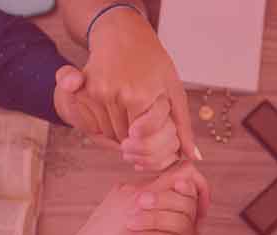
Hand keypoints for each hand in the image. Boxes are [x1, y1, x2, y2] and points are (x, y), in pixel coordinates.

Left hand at [38, 163, 210, 234]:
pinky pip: (142, 206)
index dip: (200, 194)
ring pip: (159, 198)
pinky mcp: (111, 204)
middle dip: (184, 217)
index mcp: (144, 201)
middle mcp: (132, 192)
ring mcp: (120, 196)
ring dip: (165, 223)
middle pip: (176, 189)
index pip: (186, 174)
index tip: (199, 220)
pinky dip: (149, 224)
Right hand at [61, 9, 201, 164]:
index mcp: (140, 95)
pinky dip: (105, 128)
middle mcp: (115, 95)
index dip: (150, 142)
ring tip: (130, 116)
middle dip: (136, 141)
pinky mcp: (82, 92)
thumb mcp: (174, 90)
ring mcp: (97, 93)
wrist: (122, 35)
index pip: (144, 139)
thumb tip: (194, 157)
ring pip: (108, 135)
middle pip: (125, 140)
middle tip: (143, 126)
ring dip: (120, 135)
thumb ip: (182, 125)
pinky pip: (92, 125)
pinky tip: (116, 114)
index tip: (152, 136)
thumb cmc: (152, 62)